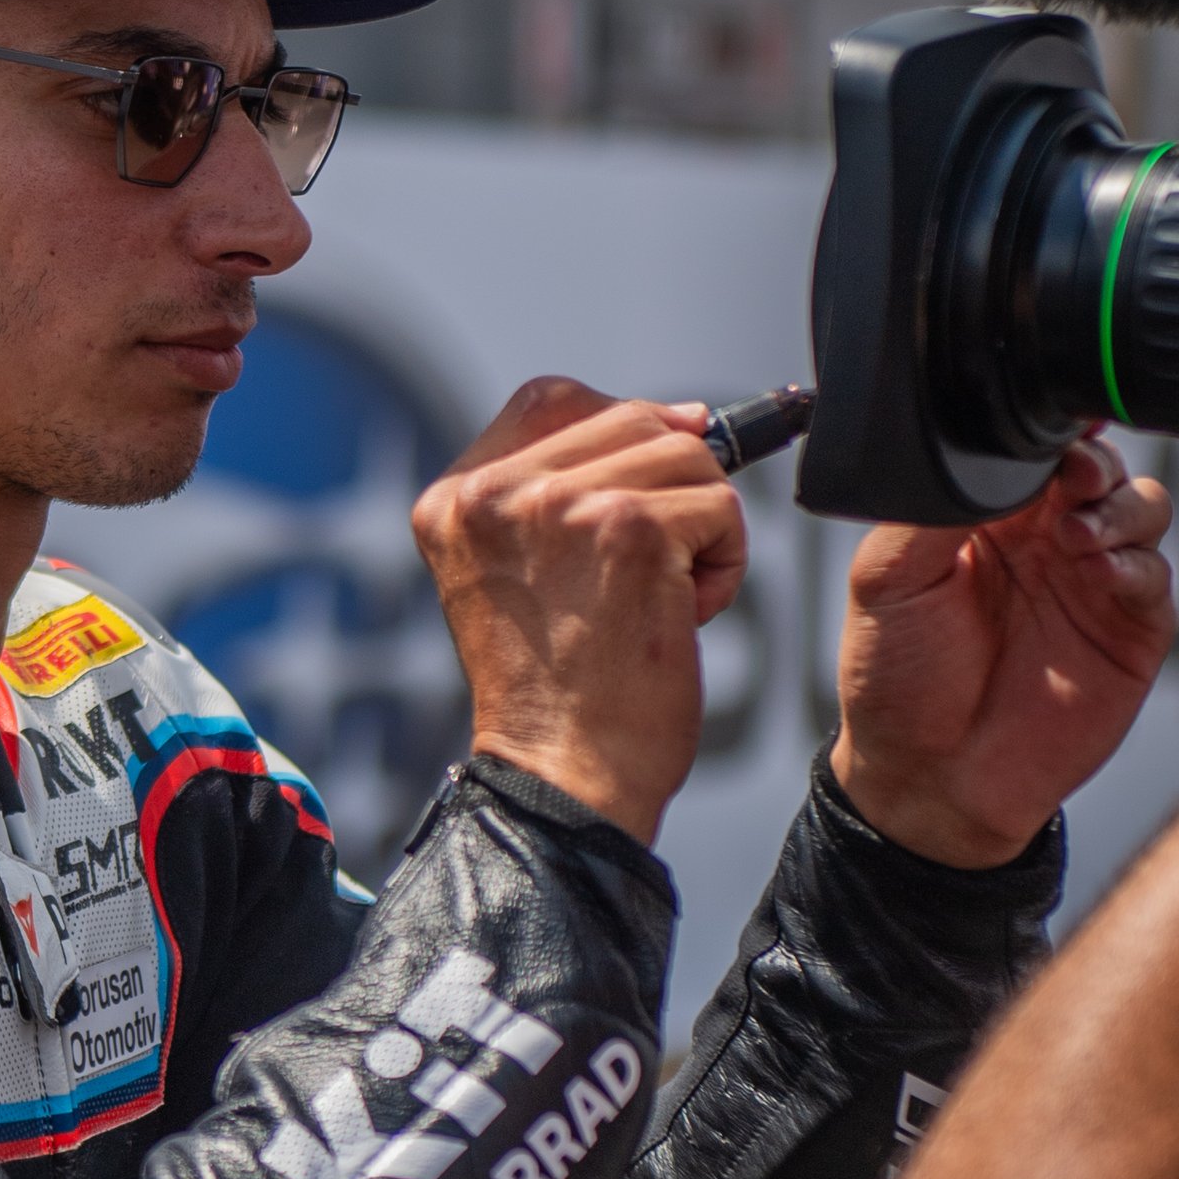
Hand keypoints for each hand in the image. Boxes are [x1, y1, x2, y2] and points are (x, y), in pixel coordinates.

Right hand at [414, 377, 747, 844]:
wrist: (563, 779)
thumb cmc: (555, 697)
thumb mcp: (520, 574)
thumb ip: (565, 488)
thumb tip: (685, 418)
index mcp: (453, 502)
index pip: (550, 398)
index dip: (618, 428)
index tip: (640, 496)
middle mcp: (492, 495)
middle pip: (630, 416)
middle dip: (667, 486)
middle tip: (646, 572)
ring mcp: (559, 506)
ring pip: (684, 456)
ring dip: (698, 527)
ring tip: (659, 599)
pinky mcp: (629, 529)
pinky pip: (719, 505)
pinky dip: (724, 564)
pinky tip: (682, 616)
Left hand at [829, 437, 1174, 866]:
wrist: (929, 779)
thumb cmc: (896, 680)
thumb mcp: (885, 578)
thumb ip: (930, 508)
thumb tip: (974, 452)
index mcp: (988, 515)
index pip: (1036, 447)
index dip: (1051, 428)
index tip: (1051, 424)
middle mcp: (1046, 539)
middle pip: (1102, 465)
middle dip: (1095, 460)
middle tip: (1073, 476)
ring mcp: (1091, 581)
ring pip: (1142, 507)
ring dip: (1119, 507)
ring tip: (1075, 535)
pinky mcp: (1128, 631)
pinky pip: (1155, 576)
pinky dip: (1135, 564)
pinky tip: (1097, 572)